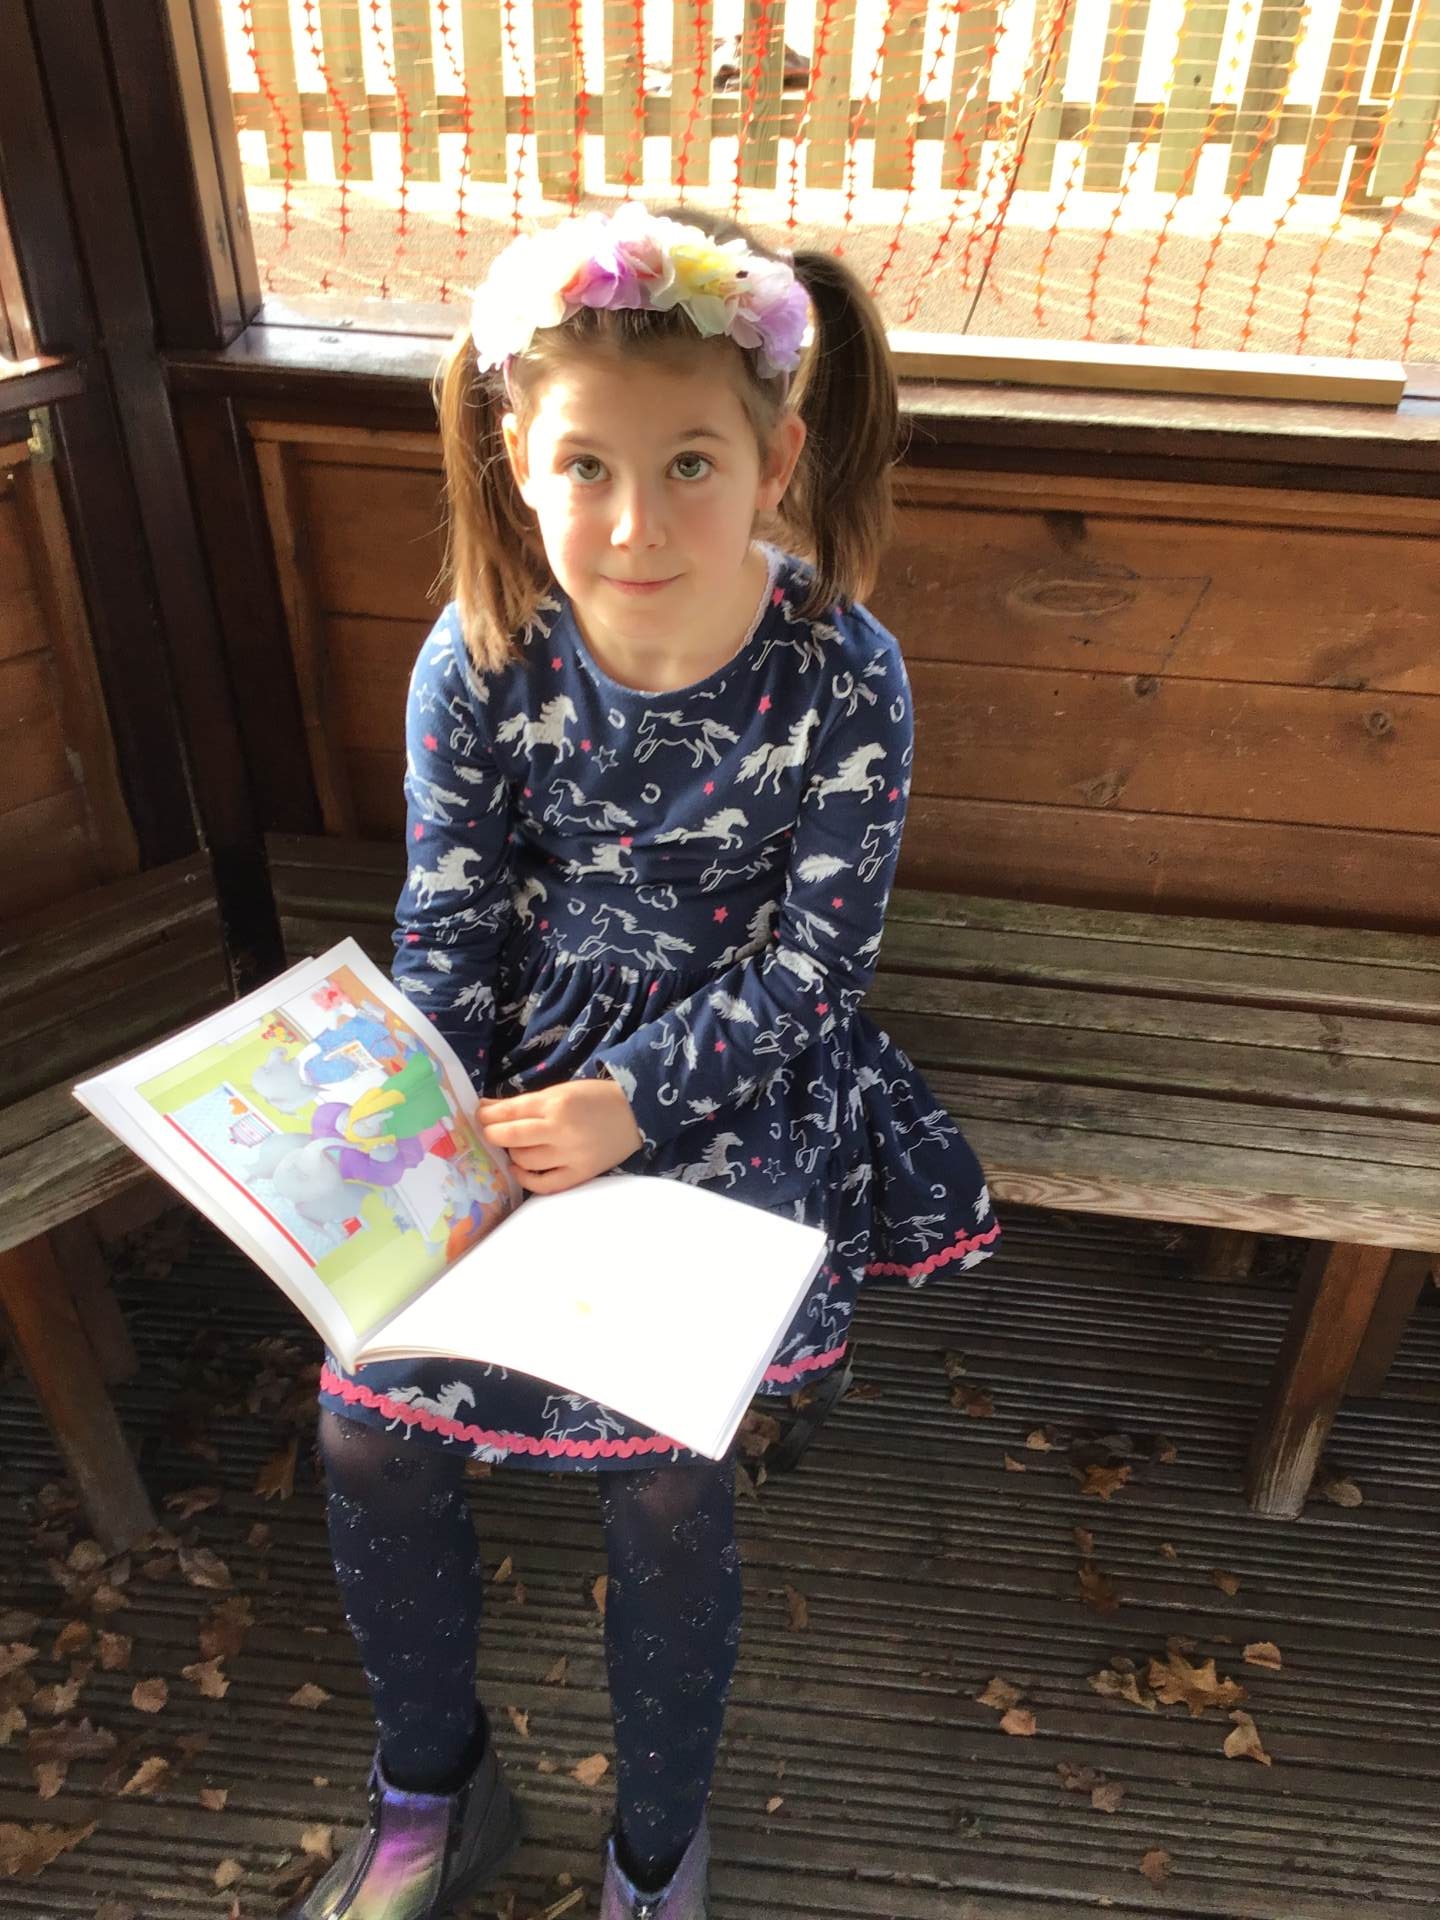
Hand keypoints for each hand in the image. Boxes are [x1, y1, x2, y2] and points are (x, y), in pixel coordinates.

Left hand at [475, 1078, 643, 1195]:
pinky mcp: (579, 1174)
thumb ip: (525, 1103)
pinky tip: (519, 1168)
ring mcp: (570, 1155)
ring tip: (512, 1146)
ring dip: (511, 1153)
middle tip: (489, 1132)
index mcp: (556, 1104)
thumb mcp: (560, 1091)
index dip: (488, 1115)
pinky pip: (544, 1184)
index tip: (479, 1115)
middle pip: (513, 1137)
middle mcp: (561, 1131)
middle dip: (493, 1133)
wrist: (634, 1114)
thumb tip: (488, 1108)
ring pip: (525, 1160)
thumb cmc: (594, 1098)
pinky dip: (526, 1178)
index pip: (511, 1112)